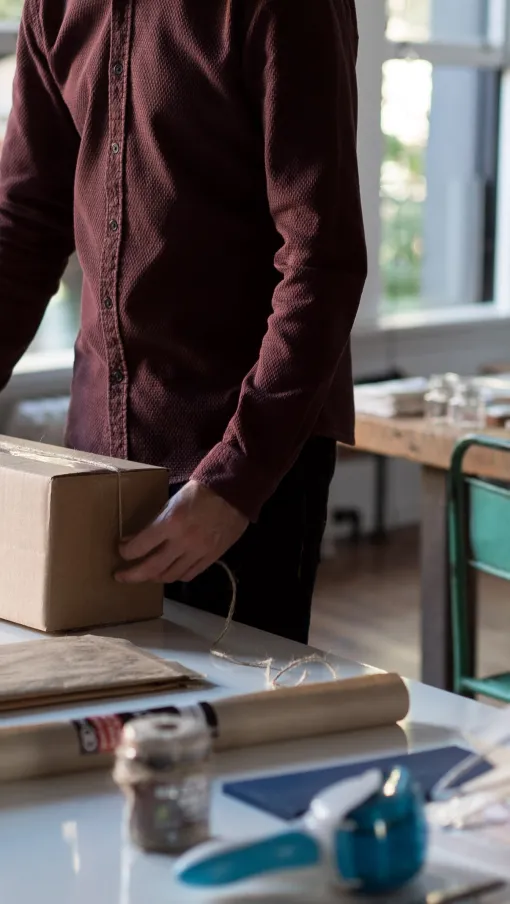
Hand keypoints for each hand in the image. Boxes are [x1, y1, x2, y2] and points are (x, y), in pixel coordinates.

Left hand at [116, 480, 248, 583]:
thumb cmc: (200, 491)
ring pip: (170, 576)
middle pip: (152, 568)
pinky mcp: (212, 557)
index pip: (140, 546)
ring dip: (154, 577)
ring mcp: (199, 552)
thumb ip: (155, 523)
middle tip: (121, 576)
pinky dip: (176, 576)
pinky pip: (189, 574)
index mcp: (171, 522)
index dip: (126, 552)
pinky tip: (170, 571)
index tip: (121, 551)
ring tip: (147, 574)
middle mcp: (183, 541)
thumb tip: (134, 539)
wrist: (234, 491)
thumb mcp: (172, 501)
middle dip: (132, 574)